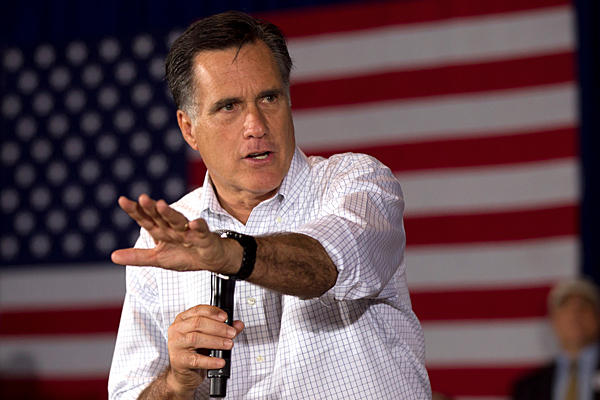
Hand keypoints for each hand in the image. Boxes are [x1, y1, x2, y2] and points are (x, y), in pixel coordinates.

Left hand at [111, 194, 240, 273]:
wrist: (211, 259)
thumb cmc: (185, 255)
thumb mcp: (158, 259)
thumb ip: (137, 257)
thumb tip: (112, 256)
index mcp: (161, 231)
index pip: (145, 219)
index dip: (135, 211)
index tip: (122, 200)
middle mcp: (173, 228)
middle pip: (160, 216)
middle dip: (151, 208)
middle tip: (142, 198)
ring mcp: (188, 231)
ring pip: (178, 220)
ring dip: (170, 213)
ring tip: (161, 205)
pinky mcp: (204, 237)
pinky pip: (200, 231)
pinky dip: (198, 227)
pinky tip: (194, 223)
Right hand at [166, 305, 244, 396]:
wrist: (183, 373)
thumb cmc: (194, 351)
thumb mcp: (208, 336)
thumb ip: (224, 328)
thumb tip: (238, 325)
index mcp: (183, 319)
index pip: (198, 310)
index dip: (213, 312)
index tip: (225, 317)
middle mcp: (177, 330)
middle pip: (198, 323)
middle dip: (218, 328)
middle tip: (231, 333)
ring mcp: (176, 345)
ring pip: (196, 338)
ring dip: (216, 341)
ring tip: (229, 344)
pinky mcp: (179, 360)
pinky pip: (196, 360)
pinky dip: (211, 361)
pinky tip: (220, 361)